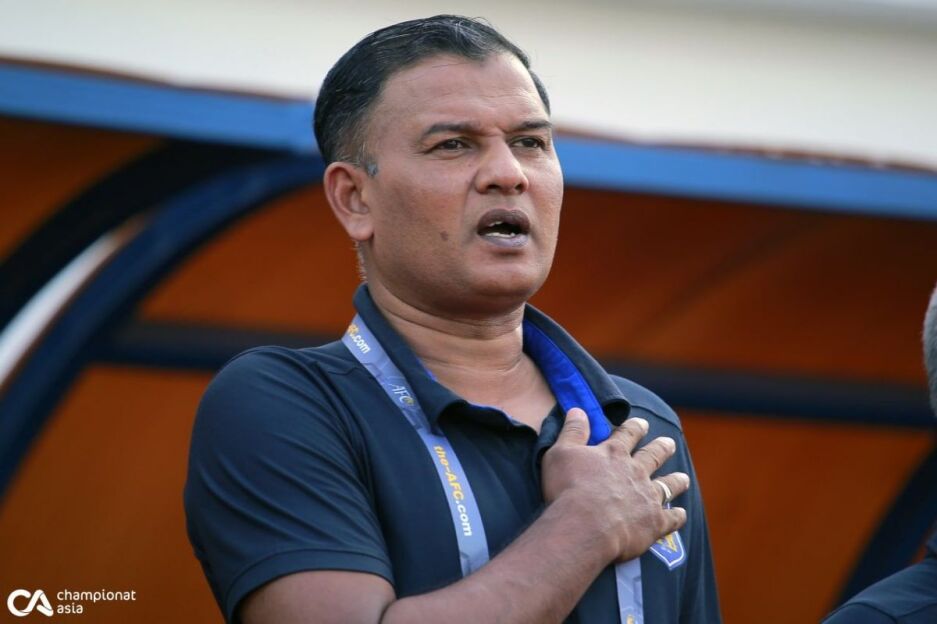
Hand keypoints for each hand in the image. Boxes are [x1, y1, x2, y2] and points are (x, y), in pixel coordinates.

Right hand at [541, 408, 688, 561]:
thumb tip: (578, 410)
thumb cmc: (568, 489)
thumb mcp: (561, 453)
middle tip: (670, 443)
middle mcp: (635, 472)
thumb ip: (572, 431)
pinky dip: (677, 516)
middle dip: (662, 448)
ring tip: (683, 478)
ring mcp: (648, 497)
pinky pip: (672, 518)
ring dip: (676, 481)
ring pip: (668, 485)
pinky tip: (681, 515)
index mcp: (614, 454)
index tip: (642, 423)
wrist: (585, 526)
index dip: (635, 427)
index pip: (628, 434)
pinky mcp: (655, 522)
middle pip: (653, 456)